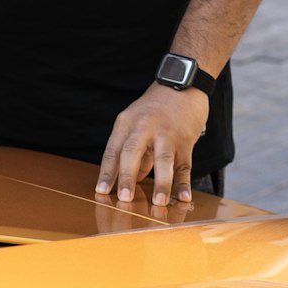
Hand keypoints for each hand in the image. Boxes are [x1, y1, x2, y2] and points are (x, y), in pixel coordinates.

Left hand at [96, 83, 207, 205]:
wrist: (183, 83)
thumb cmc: (156, 107)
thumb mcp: (137, 122)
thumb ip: (133, 151)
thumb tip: (131, 179)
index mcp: (126, 122)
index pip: (113, 150)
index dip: (107, 172)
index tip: (101, 191)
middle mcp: (144, 126)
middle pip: (132, 152)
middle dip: (127, 177)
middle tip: (124, 199)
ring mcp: (166, 132)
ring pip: (163, 159)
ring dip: (160, 182)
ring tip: (158, 203)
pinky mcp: (185, 139)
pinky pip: (184, 164)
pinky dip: (183, 182)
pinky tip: (182, 198)